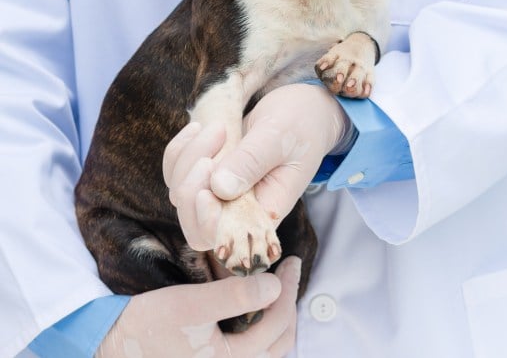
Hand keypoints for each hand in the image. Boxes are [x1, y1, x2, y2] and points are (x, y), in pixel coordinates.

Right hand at [96, 256, 300, 357]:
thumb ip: (234, 296)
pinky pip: (252, 353)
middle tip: (289, 274)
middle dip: (288, 305)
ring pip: (268, 350)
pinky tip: (256, 308)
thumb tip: (274, 285)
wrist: (111, 346)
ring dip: (278, 319)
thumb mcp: (190, 304)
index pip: (278, 325)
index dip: (289, 290)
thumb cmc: (147, 326)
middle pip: (280, 342)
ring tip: (277, 290)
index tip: (291, 261)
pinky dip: (262, 331)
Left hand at [163, 84, 349, 249]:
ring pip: (181, 194)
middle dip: (191, 185)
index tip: (207, 190)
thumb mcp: (281, 138)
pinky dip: (179, 151)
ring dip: (187, 159)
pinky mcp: (208, 175)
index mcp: (264, 212)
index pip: (225, 236)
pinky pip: (176, 174)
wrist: (303, 110)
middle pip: (195, 222)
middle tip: (216, 143)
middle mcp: (240, 210)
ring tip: (217, 128)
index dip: (207, 221)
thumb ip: (252, 162)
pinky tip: (198, 128)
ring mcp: (221, 194)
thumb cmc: (300, 124)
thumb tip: (218, 188)